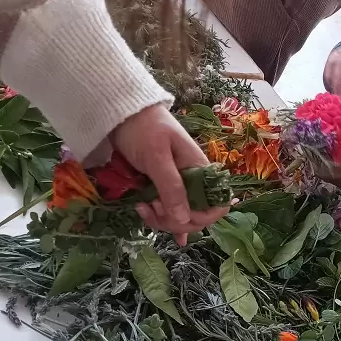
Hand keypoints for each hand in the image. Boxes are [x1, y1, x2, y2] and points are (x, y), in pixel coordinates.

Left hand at [111, 105, 228, 244]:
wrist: (123, 113)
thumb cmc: (145, 129)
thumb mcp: (157, 157)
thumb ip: (171, 187)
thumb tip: (184, 220)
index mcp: (201, 172)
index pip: (217, 206)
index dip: (201, 217)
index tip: (178, 214)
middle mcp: (194, 183)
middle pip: (197, 217)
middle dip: (175, 221)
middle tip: (152, 206)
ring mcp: (178, 186)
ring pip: (180, 217)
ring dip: (161, 221)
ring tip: (142, 206)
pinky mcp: (162, 188)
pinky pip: (169, 211)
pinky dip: (162, 220)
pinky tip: (160, 227)